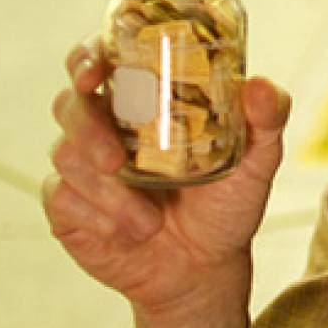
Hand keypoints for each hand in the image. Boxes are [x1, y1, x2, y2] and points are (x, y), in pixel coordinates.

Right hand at [42, 38, 291, 327]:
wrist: (205, 269)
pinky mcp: (67, 205)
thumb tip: (260, 85)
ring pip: (66, 155)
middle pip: (70, 103)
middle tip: (115, 160)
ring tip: (149, 222)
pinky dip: (97, 216)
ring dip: (108, 192)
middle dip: (88, 128)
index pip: (101, 60)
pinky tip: (127, 232)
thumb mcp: (255, 164)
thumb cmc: (226, 205)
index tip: (96, 72)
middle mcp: (105, 125)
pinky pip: (62, 198)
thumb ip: (265, 122)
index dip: (88, 57)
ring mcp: (81, 165)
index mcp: (143, 101)